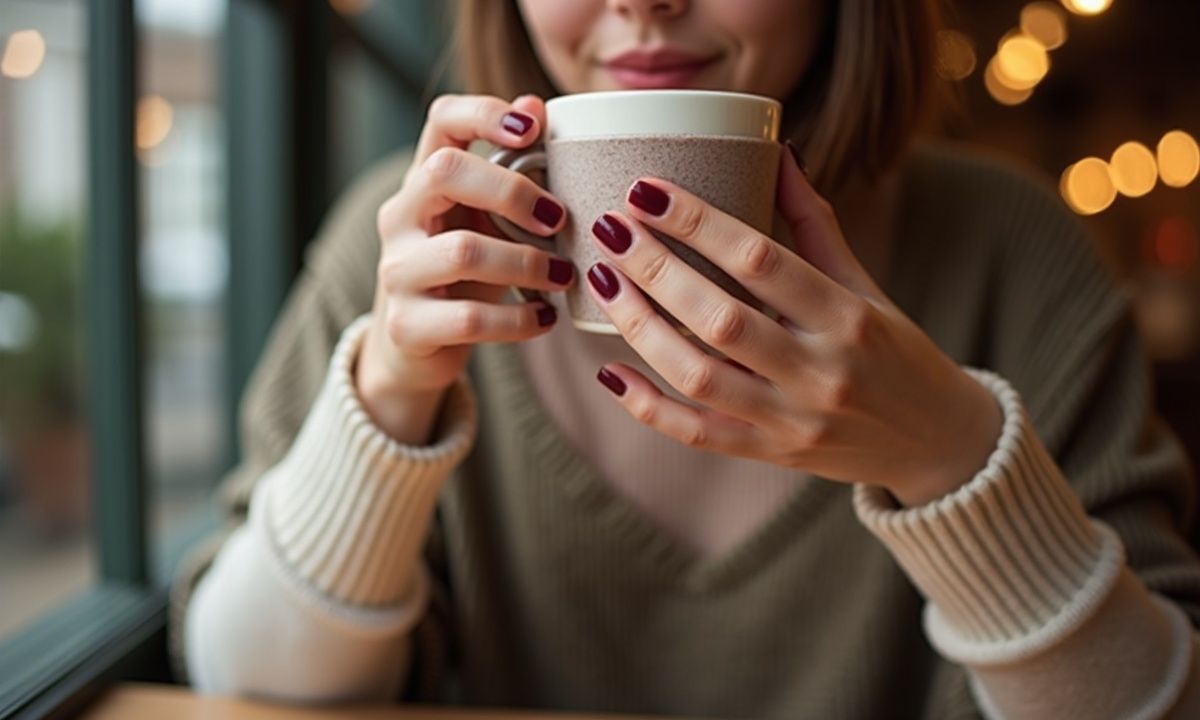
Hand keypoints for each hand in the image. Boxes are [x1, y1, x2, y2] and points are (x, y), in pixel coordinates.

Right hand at [357, 94, 576, 442]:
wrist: (413, 349)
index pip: (440, 121)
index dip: (483, 112)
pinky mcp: (407, 325)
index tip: (531, 127)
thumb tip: (536, 104)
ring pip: (463, 251)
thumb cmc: (463, 274)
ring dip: (526, 263)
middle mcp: (400, 218)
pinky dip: (518, 320)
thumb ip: (511, 169)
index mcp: (423, 181)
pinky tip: (545, 318)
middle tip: (558, 219)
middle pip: (445, 172)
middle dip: (512, 190)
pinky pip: (469, 318)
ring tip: (563, 276)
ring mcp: (398, 271)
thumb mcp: (485, 220)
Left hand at [584, 145, 1001, 505]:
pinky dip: (648, 405)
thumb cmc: (896, 351)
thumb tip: (776, 152)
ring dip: (640, 327)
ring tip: (601, 280)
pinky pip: (696, 434)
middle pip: (720, 317)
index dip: (697, 221)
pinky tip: (610, 369)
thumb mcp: (865, 286)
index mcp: (848, 317)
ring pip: (699, 376)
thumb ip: (815, 225)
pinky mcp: (771, 456)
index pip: (761, 259)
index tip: (645, 190)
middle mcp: (821, 371)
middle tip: (609, 228)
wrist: (940, 444)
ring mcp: (793, 421)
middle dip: (655, 268)